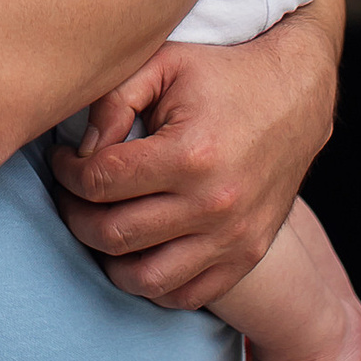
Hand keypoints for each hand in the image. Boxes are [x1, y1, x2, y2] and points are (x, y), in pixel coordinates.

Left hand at [49, 3, 339, 307]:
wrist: (298, 97)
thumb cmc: (223, 75)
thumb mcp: (166, 64)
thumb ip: (114, 100)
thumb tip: (81, 150)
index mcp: (190, 154)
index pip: (101, 181)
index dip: (67, 172)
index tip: (63, 159)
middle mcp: (214, 204)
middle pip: (113, 234)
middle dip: (75, 214)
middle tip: (71, 192)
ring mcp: (233, 237)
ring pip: (144, 279)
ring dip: (106, 257)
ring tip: (99, 223)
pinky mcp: (247, 256)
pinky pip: (184, 296)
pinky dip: (151, 283)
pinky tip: (138, 249)